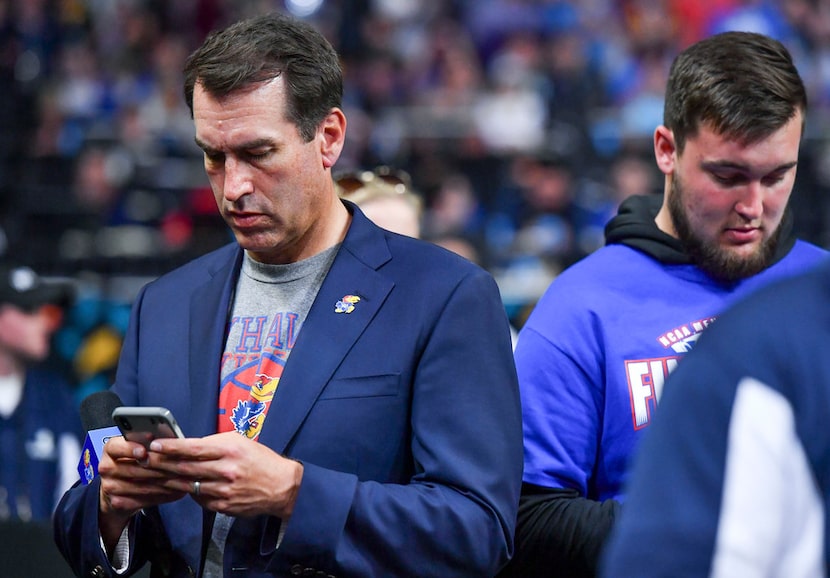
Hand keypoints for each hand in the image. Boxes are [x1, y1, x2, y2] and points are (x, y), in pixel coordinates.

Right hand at [97, 435, 186, 552]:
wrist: (117, 490)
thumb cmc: (135, 462)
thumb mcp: (140, 448)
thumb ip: (152, 444)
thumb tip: (173, 440)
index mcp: (111, 448)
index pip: (116, 446)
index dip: (131, 448)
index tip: (144, 451)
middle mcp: (106, 466)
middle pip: (134, 468)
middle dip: (161, 468)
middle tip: (182, 467)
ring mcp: (109, 486)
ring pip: (141, 485)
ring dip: (166, 483)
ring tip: (185, 480)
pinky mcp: (117, 502)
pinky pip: (144, 500)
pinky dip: (163, 495)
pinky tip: (177, 491)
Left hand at [143, 431, 303, 519]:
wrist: (281, 486)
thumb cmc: (259, 460)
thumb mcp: (240, 442)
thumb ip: (215, 444)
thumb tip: (188, 446)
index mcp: (230, 450)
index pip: (194, 448)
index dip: (171, 447)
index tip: (154, 445)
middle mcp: (226, 470)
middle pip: (186, 467)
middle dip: (163, 464)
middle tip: (146, 460)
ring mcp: (224, 490)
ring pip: (189, 485)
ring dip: (170, 479)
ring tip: (156, 474)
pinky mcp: (223, 506)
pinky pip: (199, 499)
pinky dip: (189, 492)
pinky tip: (181, 486)